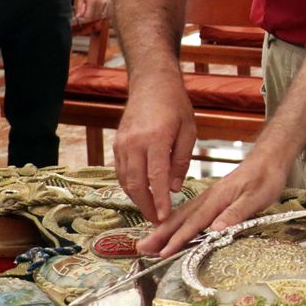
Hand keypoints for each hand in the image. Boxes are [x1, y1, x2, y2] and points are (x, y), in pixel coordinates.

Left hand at [75, 0, 108, 22]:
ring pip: (100, 15)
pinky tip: (95, 6)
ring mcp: (105, 3)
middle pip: (94, 17)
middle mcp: (100, 4)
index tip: (80, 16)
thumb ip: (79, 7)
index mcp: (92, 2)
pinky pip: (103, 11)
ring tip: (89, 8)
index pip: (88, 17)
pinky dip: (99, 11)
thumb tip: (78, 16)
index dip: (83, 18)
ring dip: (94, 15)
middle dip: (88, 17)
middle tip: (84, 12)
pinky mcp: (108, 1)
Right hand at [112, 68, 198, 221]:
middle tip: (156, 221)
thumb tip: (174, 188)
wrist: (152, 83)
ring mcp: (122, 143)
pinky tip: (140, 193)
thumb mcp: (189, 131)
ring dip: (136, 198)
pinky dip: (129, 185)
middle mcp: (135, 142)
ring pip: (125, 180)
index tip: (164, 218)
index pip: (156, 177)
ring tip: (150, 211)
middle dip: (145, 206)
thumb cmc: (175, 105)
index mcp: (156, 138)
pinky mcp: (117, 144)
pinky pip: (120, 171)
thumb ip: (181, 160)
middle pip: (135, 183)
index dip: (159, 200)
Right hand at [135, 151, 290, 256]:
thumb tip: (215, 229)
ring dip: (163, 229)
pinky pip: (188, 212)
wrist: (269, 159)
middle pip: (180, 219)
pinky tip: (169, 228)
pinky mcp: (212, 198)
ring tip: (148, 242)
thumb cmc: (266, 178)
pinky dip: (175, 221)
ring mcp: (208, 197)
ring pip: (181, 215)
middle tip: (141, 249)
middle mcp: (208, 198)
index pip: (194, 222)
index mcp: (217, 199)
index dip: (178, 239)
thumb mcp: (256, 197)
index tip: (163, 253)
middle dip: (160, 235)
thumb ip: (236, 213)